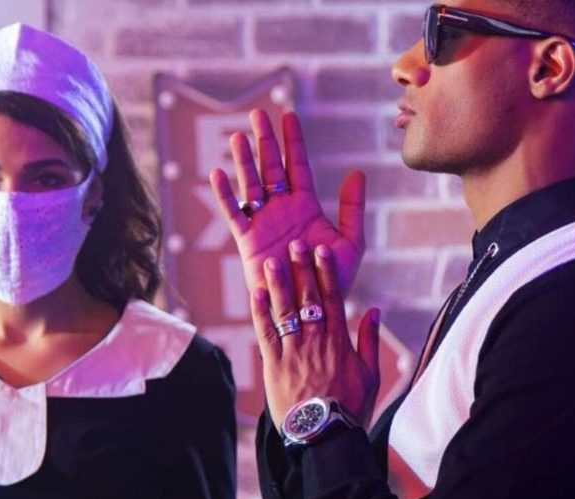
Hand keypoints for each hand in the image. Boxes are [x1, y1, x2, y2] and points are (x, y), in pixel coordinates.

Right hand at [211, 109, 365, 296]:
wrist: (312, 308)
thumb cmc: (332, 279)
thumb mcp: (351, 242)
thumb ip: (353, 208)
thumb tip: (357, 172)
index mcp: (306, 207)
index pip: (298, 166)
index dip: (293, 142)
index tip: (288, 115)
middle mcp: (282, 210)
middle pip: (271, 168)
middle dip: (265, 141)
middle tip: (257, 113)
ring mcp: (263, 223)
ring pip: (251, 184)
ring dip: (244, 161)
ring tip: (238, 136)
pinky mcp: (248, 241)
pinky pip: (234, 214)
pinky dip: (225, 196)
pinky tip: (217, 174)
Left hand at [251, 240, 380, 429]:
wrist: (326, 436)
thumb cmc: (350, 408)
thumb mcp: (370, 374)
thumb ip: (369, 340)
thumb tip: (374, 310)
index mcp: (339, 342)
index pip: (332, 299)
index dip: (325, 273)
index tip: (321, 252)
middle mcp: (316, 341)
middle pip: (308, 299)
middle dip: (301, 270)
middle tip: (295, 244)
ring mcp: (294, 352)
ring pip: (286, 312)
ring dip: (279, 285)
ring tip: (272, 262)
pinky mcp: (274, 366)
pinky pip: (266, 334)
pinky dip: (261, 313)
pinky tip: (256, 294)